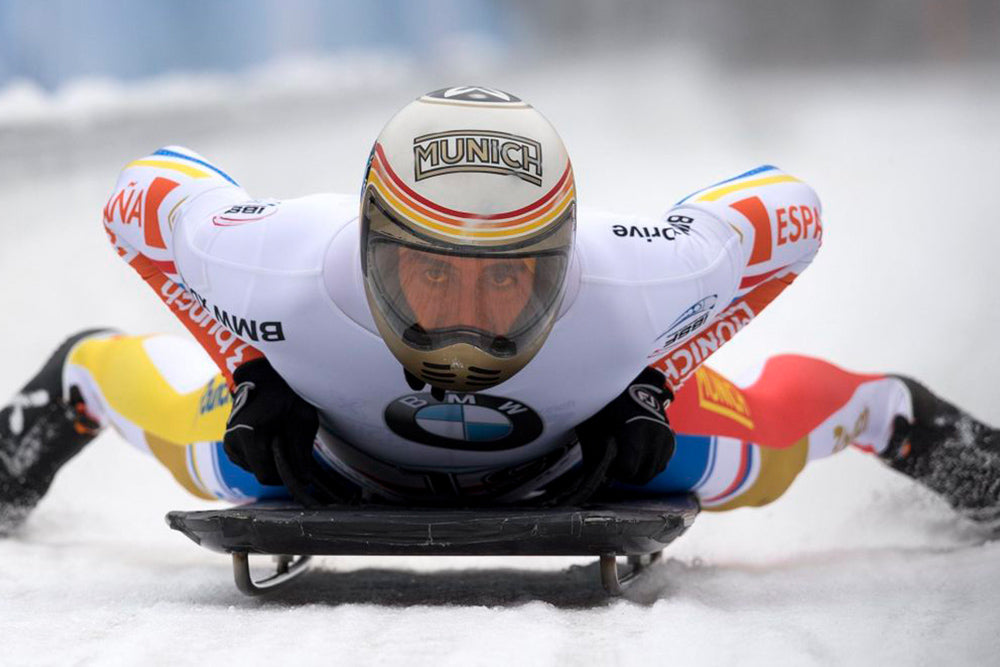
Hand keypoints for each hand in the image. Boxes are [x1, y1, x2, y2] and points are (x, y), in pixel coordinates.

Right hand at [223, 358, 318, 485]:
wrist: (264, 377)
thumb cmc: (287, 394)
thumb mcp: (303, 420)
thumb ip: (301, 452)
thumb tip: (304, 480)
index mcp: (248, 435)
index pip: (265, 475)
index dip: (284, 474)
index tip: (297, 462)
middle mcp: (232, 441)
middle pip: (260, 472)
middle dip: (278, 465)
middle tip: (289, 442)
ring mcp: (228, 443)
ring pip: (254, 468)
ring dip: (270, 459)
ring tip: (278, 436)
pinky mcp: (229, 444)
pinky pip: (249, 461)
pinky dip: (262, 455)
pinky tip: (269, 438)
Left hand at [577, 367, 674, 485]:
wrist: (630, 382)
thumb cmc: (607, 401)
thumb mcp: (594, 423)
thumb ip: (594, 451)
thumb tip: (597, 474)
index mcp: (635, 431)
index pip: (628, 469)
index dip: (614, 471)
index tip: (606, 463)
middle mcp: (655, 436)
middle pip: (643, 475)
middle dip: (626, 475)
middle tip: (614, 465)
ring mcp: (666, 437)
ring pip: (655, 471)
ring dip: (639, 470)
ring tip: (625, 458)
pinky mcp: (670, 437)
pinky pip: (662, 462)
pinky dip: (650, 463)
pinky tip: (637, 454)